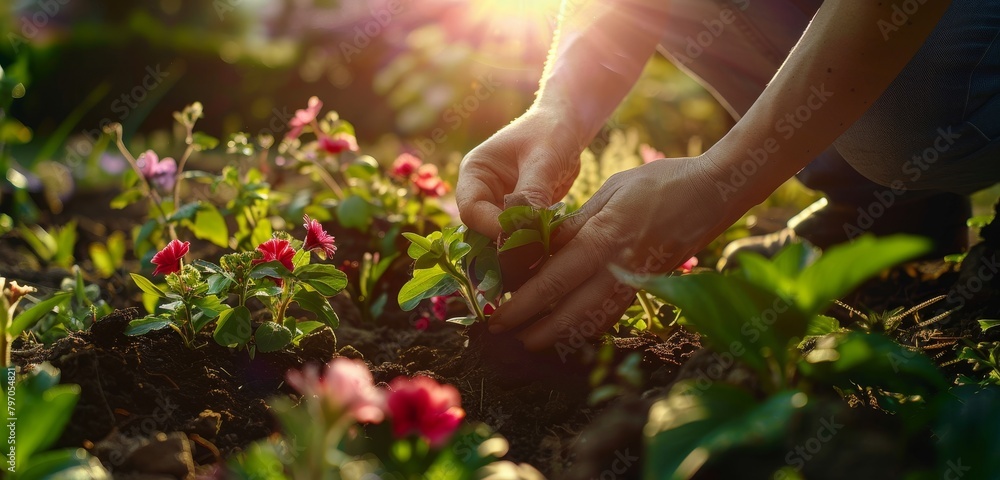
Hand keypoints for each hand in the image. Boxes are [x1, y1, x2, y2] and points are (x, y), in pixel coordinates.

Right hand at [456, 106, 585, 239]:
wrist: (567, 128)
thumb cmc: (551, 133)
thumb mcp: (543, 160)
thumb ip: (532, 193)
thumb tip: (527, 228)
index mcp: (475, 173)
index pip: (471, 210)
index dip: (492, 227)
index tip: (522, 235)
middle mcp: (482, 192)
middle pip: (482, 229)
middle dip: (505, 241)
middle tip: (533, 251)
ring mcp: (500, 205)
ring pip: (501, 237)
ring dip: (520, 245)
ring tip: (543, 250)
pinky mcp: (519, 214)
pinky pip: (521, 235)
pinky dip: (533, 242)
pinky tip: (550, 245)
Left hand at [488, 155, 736, 350]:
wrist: (713, 193)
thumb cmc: (659, 183)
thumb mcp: (610, 190)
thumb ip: (575, 222)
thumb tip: (540, 245)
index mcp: (603, 238)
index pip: (554, 280)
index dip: (523, 302)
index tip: (498, 313)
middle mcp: (618, 267)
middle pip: (569, 311)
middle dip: (534, 328)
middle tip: (504, 333)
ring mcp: (636, 281)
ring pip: (592, 320)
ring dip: (559, 335)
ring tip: (531, 340)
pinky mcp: (647, 286)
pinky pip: (613, 314)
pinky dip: (589, 328)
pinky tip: (571, 332)